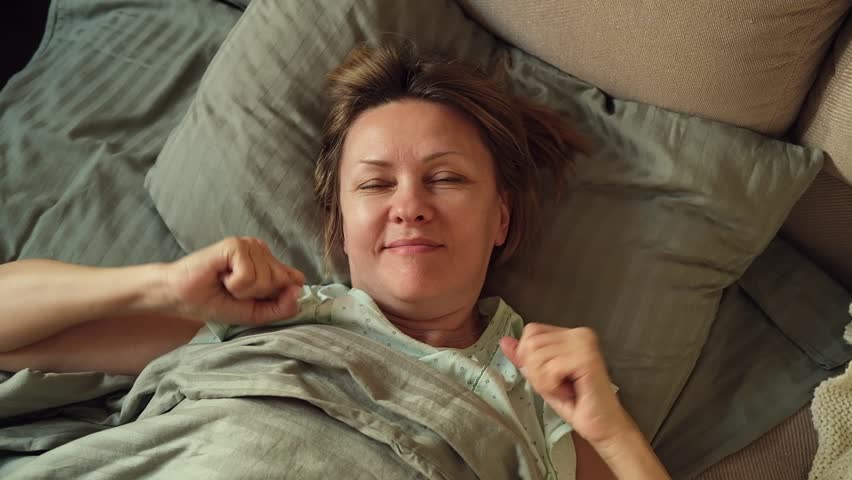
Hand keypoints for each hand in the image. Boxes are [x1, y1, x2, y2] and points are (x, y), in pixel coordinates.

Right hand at [164, 236, 304, 324]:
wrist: (182, 298)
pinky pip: (248, 275)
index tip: (250, 298)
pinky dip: (234, 284)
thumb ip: (282, 307)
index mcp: (270, 264)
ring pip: (265, 279)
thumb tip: (298, 289)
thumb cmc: (216, 302)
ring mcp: (250, 246)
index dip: (275, 297)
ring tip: (226, 283)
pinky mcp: (236, 245)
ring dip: (242, 290)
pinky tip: (221, 276)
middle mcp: (263, 251)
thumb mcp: (255, 313)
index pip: (295, 282)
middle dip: (256, 295)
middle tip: (234, 290)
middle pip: (281, 282)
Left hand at [499, 323, 637, 447]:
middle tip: (557, 385)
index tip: (548, 376)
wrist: (602, 426)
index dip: (529, 357)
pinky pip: (549, 369)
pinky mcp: (586, 359)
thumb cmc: (576, 403)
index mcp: (571, 334)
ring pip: (536, 356)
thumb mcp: (542, 378)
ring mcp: (584, 344)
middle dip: (536, 372)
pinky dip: (552, 387)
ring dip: (544, 381)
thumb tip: (504, 341)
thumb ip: (525, 358)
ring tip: (564, 389)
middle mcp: (580, 333)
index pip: (531, 331)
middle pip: (531, 343)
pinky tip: (569, 392)